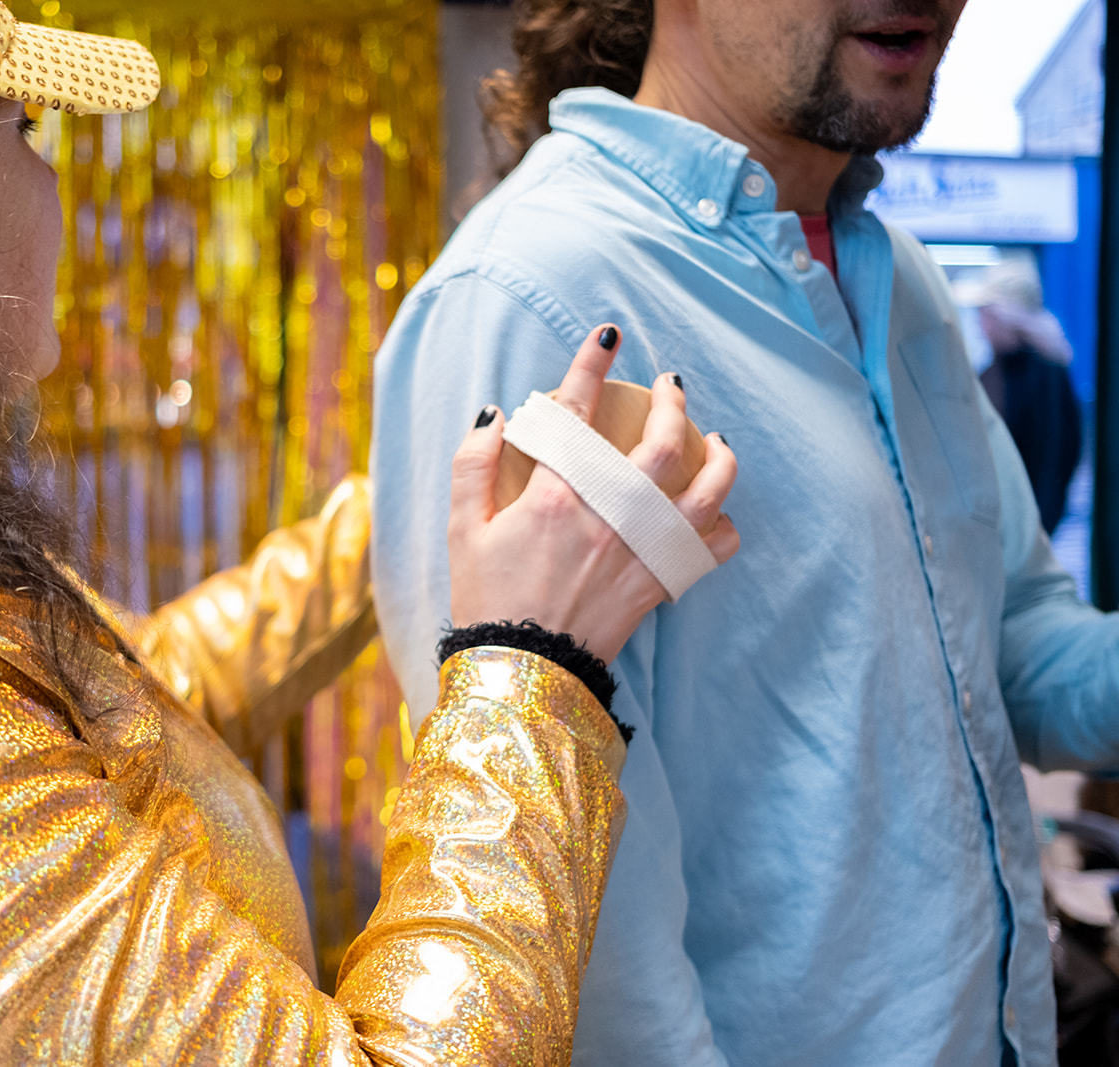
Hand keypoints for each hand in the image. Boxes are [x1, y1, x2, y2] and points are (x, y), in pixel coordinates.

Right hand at [447, 324, 739, 662]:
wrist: (522, 671)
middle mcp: (607, 515)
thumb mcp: (460, 530)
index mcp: (555, 495)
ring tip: (716, 437)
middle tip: (670, 383)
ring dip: (718, 455)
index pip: (578, 409)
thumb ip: (472, 465)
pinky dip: (723, 527)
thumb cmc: (487, 601)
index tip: (606, 333)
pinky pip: (711, 549)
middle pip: (661, 441)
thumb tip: (493, 415)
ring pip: (705, 489)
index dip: (591, 362)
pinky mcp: (657, 583)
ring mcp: (639, 550)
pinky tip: (717, 514)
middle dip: (672, 401)